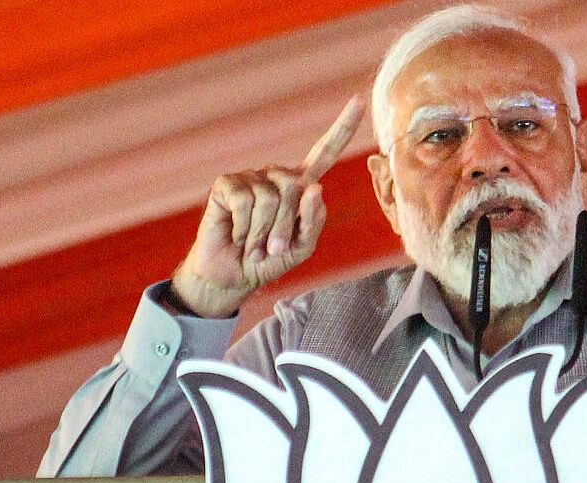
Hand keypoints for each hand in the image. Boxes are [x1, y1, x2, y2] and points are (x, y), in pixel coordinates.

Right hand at [172, 97, 366, 317]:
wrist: (232, 276)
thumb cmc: (269, 260)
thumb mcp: (301, 247)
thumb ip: (313, 221)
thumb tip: (315, 188)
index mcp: (300, 187)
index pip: (325, 152)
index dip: (342, 129)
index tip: (359, 101)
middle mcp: (276, 176)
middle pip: (296, 188)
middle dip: (286, 226)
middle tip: (272, 247)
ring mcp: (251, 176)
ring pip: (270, 198)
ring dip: (263, 232)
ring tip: (253, 243)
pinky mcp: (226, 184)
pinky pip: (244, 202)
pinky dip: (243, 228)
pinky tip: (236, 234)